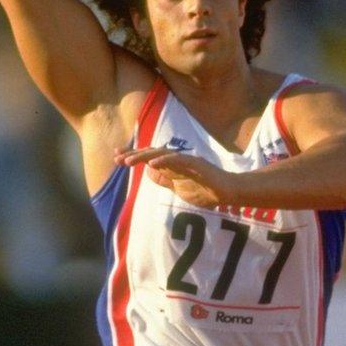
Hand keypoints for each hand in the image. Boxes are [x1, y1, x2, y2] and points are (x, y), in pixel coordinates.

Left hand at [115, 146, 233, 207]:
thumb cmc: (206, 190)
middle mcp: (178, 159)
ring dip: (143, 157)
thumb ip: (165, 179)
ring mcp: (187, 160)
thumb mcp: (180, 187)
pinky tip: (152, 165)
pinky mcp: (196, 164)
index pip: (150, 158)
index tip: (117, 157)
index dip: (133, 156)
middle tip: (116, 156)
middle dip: (133, 154)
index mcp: (173, 165)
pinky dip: (164, 161)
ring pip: (161, 155)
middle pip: (152, 153)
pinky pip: (178, 161)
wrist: (228, 192)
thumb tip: (148, 172)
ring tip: (128, 161)